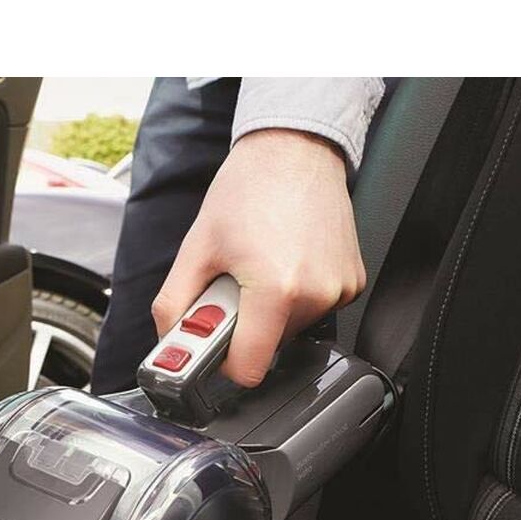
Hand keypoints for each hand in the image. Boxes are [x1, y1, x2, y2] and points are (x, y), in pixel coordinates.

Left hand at [151, 129, 365, 385]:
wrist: (294, 149)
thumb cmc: (248, 189)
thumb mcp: (195, 249)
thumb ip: (174, 305)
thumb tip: (168, 343)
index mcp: (275, 290)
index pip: (249, 369)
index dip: (225, 363)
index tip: (216, 344)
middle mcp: (315, 295)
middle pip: (269, 348)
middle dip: (246, 326)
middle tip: (237, 283)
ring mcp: (338, 290)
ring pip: (291, 331)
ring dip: (270, 310)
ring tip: (264, 264)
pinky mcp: (352, 282)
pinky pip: (314, 311)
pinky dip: (296, 297)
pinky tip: (288, 260)